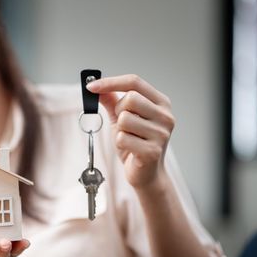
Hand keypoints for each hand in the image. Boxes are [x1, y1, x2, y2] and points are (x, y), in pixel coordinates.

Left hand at [87, 74, 174, 189]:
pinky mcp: (153, 151)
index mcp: (161, 103)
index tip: (91, 86)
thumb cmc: (135, 144)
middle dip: (118, 111)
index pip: (135, 82)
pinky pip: (122, 138)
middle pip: (130, 98)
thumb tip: (96, 86)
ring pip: (125, 119)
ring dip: (119, 130)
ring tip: (129, 139)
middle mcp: (166, 116)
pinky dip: (120, 144)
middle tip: (123, 125)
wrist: (147, 175)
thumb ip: (112, 101)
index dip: (111, 82)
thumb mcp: (122, 119)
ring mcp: (161, 134)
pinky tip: (129, 150)